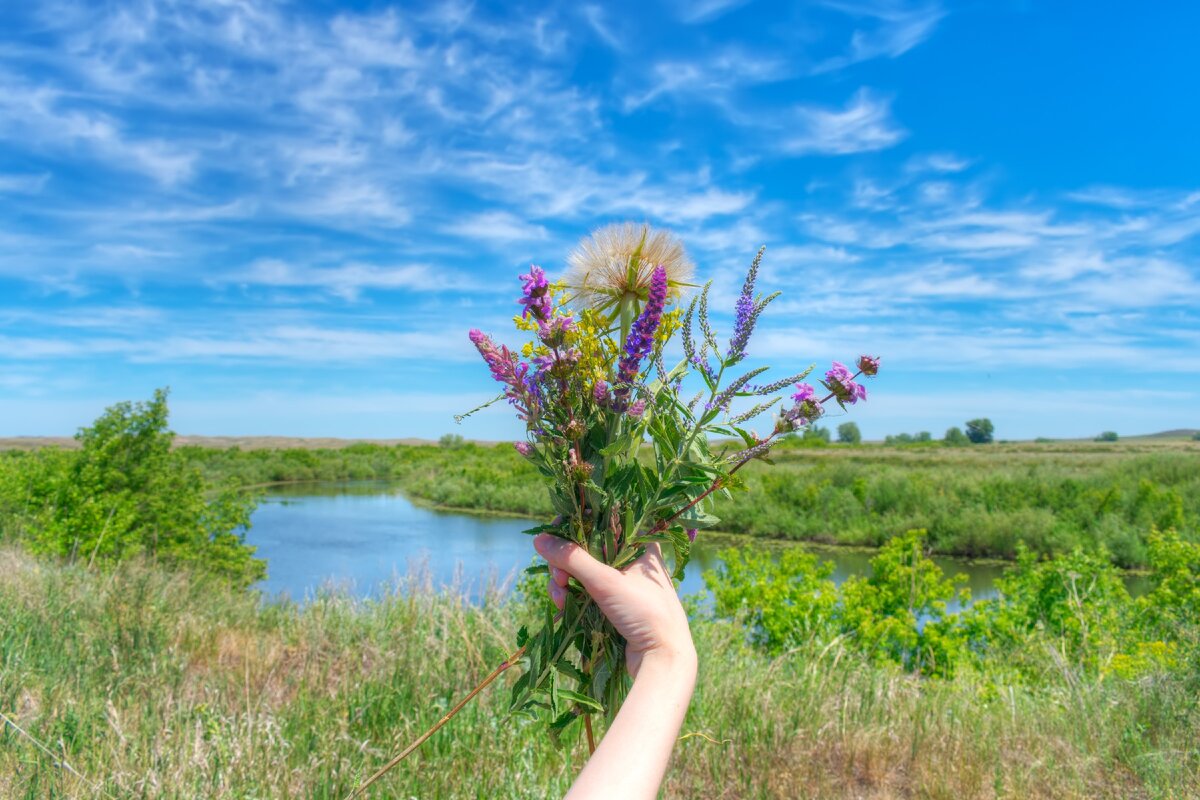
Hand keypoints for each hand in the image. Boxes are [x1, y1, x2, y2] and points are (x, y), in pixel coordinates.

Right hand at [533, 534, 695, 678]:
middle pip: (586, 547)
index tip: (555, 539)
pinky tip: (565, 607)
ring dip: (565, 581)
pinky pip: (585, 589)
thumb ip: (572, 559)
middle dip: (565, 563)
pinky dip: (572, 595)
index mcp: (638, 543)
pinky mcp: (614, 602)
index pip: (600, 521)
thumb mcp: (606, 582)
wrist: (663, 658)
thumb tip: (539, 539)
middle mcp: (631, 558)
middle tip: (559, 578)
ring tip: (561, 599)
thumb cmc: (644, 612)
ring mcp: (622, 581)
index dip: (573, 527)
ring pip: (582, 570)